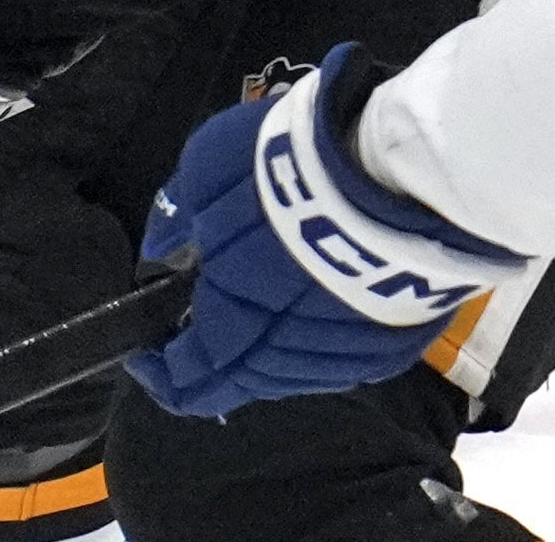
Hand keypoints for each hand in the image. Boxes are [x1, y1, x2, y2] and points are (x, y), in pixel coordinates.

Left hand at [127, 44, 525, 417]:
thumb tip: (164, 254)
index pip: (185, 384)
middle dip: (227, 343)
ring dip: (282, 335)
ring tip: (285, 282)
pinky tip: (336, 282)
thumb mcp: (204, 172)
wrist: (398, 171)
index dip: (164, 368)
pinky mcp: (399, 340)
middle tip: (226, 296)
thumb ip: (178, 223)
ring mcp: (351, 358)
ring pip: (301, 363)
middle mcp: (289, 365)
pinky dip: (333, 321)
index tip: (155, 342)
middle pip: (246, 376)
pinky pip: (352, 342)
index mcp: (232, 337)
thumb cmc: (287, 175)